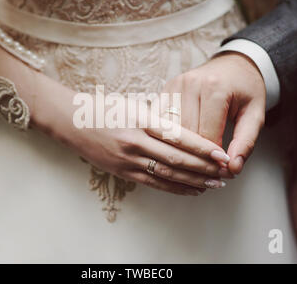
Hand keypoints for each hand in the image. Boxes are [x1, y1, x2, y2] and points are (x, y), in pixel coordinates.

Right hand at [35, 89, 230, 195]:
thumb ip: (158, 119)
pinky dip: (174, 188)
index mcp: (141, 119)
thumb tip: (187, 134)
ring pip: (167, 173)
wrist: (72, 121)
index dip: (202, 147)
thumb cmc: (105, 108)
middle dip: (204, 168)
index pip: (179, 136)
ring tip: (214, 184)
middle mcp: (135, 141)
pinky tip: (190, 190)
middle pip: (177, 158)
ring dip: (193, 181)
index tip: (222, 153)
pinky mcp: (122, 171)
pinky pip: (153, 183)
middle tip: (225, 173)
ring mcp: (128, 159)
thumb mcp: (134, 106)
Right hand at [161, 52, 265, 174]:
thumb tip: (233, 168)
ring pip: (169, 131)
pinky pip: (161, 123)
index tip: (220, 172)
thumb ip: (245, 141)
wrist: (233, 64)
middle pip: (184, 135)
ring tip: (194, 165)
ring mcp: (174, 86)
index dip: (212, 159)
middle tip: (208, 174)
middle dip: (195, 158)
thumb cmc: (245, 89)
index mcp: (214, 88)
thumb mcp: (255, 114)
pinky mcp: (164, 91)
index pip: (206, 136)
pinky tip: (179, 150)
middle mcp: (189, 84)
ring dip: (179, 151)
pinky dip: (169, 139)